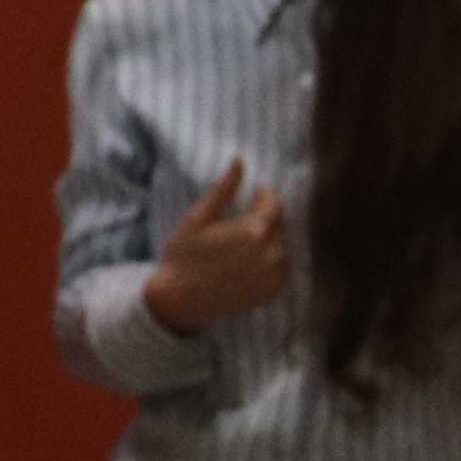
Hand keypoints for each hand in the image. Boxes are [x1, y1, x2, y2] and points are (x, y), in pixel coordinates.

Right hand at [143, 160, 290, 330]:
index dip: (263, 194)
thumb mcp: (198, 217)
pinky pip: (280, 267)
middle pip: (279, 223)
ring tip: (239, 245)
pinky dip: (268, 260)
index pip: (274, 202)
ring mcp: (275, 274)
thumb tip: (239, 160)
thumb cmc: (184, 255)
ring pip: (280, 245)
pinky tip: (243, 263)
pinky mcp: (273, 291)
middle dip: (263, 217)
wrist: (180, 301)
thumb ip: (224, 189)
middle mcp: (272, 253)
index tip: (252, 193)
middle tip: (238, 222)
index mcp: (255, 230)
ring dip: (267, 239)